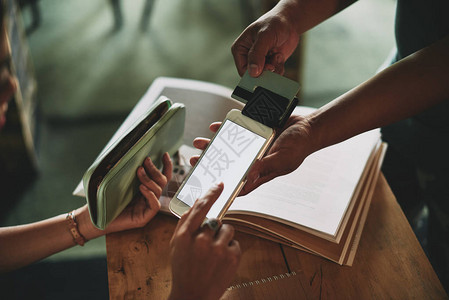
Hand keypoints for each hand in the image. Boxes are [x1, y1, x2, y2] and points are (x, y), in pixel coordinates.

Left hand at [103, 152, 172, 233]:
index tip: (164, 154)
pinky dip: (150, 195)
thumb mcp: (118, 181)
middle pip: (162, 182)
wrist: (95, 217)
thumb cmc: (104, 199)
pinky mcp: (144, 218)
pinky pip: (155, 205)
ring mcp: (147, 208)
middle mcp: (148, 198)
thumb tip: (133, 155)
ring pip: (158, 191)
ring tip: (139, 171)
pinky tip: (142, 188)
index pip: (161, 177)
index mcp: (145, 189)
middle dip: (155, 170)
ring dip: (149, 179)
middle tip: (145, 161)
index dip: (166, 166)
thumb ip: (128, 172)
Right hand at [169, 183, 240, 299]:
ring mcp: (218, 250)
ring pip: (228, 229)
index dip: (212, 193)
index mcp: (185, 236)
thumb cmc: (183, 268)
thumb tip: (198, 201)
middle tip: (207, 245)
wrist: (192, 296)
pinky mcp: (232, 258)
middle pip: (216, 220)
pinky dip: (230, 250)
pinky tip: (220, 261)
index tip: (219, 184)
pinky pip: (235, 243)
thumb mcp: (176, 245)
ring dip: (223, 238)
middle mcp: (201, 241)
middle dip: (214, 230)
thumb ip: (185, 222)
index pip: (201, 207)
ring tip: (214, 254)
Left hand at [191, 116, 313, 194]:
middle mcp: (254, 161)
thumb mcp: (283, 158)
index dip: (222, 188)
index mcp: (261, 172)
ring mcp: (252, 146)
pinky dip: (224, 128)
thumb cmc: (299, 145)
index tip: (205, 187)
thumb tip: (247, 176)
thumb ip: (265, 166)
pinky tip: (213, 127)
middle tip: (194, 161)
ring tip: (197, 142)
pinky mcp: (253, 132)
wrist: (308, 126)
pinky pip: (234, 131)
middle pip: (228, 165)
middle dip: (210, 163)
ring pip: (228, 148)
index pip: (239, 185)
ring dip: (212, 145)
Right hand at [231, 9, 298, 76]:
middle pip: (254, 75)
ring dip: (274, 68)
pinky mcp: (270, 63)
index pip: (243, 70)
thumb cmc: (274, 23)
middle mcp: (248, 57)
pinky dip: (279, 68)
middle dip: (265, 71)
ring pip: (265, 76)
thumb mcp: (264, 36)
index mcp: (240, 49)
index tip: (266, 67)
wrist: (289, 22)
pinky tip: (279, 56)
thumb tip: (253, 72)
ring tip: (276, 55)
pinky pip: (274, 75)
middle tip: (273, 63)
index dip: (254, 73)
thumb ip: (257, 54)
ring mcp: (260, 61)